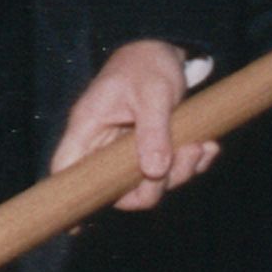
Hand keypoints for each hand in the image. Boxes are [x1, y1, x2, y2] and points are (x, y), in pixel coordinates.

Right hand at [50, 40, 217, 211]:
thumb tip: (154, 171)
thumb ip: (153, 131)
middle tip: (186, 157)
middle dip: (154, 185)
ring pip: (145, 184)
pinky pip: (166, 173)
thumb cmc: (149, 63)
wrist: (164, 46)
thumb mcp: (154, 93)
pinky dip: (189, 164)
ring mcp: (125, 149)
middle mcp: (102, 142)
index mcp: (89, 124)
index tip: (76, 224)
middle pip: (114, 188)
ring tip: (201, 146)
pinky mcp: (148, 149)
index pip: (66, 166)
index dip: (69, 195)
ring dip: (180, 173)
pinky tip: (205, 146)